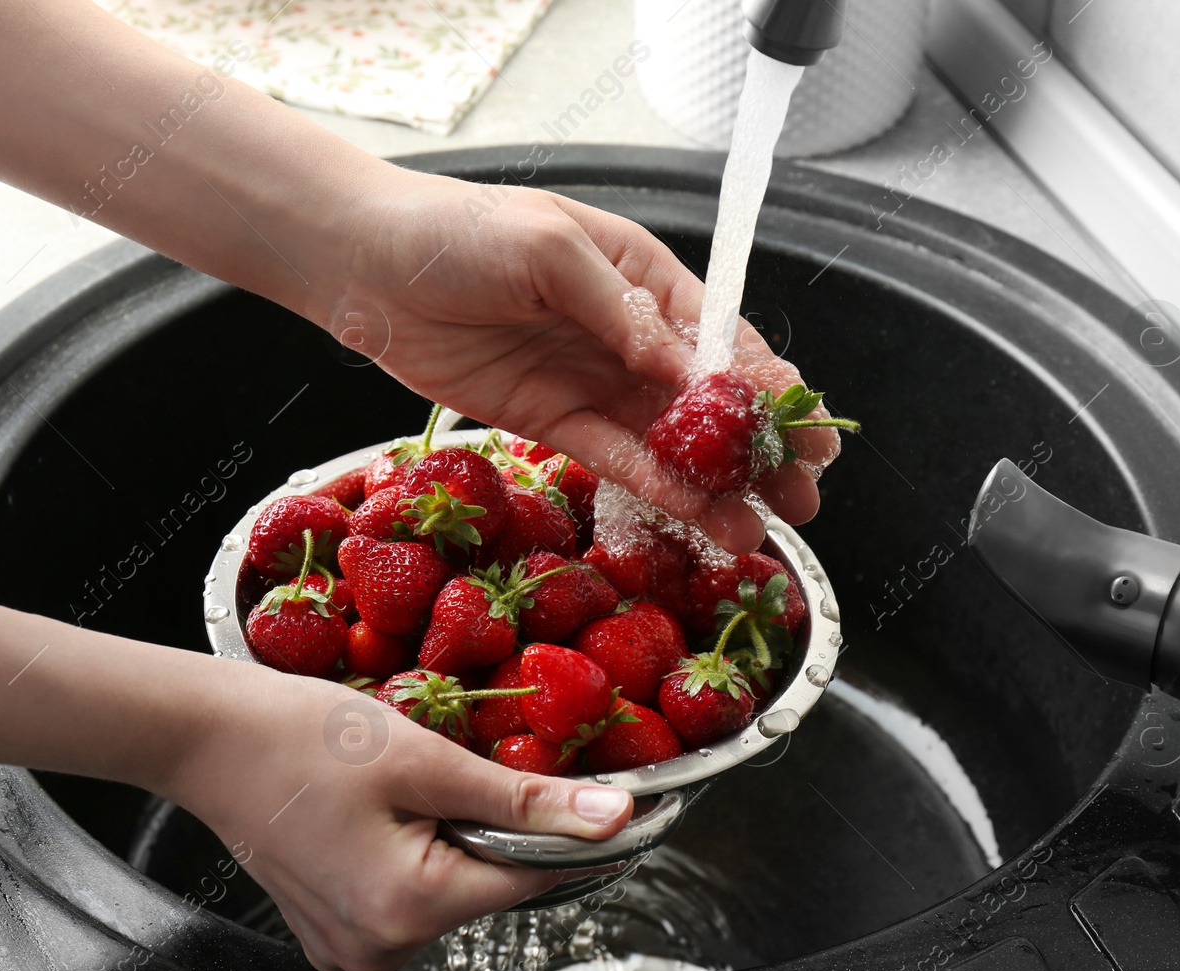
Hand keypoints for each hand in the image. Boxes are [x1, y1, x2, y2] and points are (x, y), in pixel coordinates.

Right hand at [160, 669, 634, 970]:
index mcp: (409, 910)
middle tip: (456, 766)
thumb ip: (524, 799)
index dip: (571, 832)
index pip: (533, 879)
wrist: (206, 737)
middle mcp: (380, 947)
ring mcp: (352, 947)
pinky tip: (383, 811)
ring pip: (449, 890)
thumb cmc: (298, 736)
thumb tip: (612, 817)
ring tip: (407, 784)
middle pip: (488, 886)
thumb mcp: (425, 759)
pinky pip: (405, 898)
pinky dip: (414, 854)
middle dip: (492, 828)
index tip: (601, 795)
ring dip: (452, 839)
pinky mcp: (334, 932)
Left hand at [318, 166, 841, 554]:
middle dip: (757, 451)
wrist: (369, 266)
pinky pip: (613, 459)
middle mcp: (628, 335)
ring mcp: (592, 383)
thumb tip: (685, 365)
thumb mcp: (550, 246)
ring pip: (668, 443)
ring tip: (756, 530)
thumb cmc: (459, 231)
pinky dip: (651, 488)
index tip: (809, 430)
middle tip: (802, 497)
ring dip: (714, 486)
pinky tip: (691, 514)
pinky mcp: (552, 422)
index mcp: (643, 277)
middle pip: (709, 402)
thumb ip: (621, 308)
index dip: (770, 388)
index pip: (722, 338)